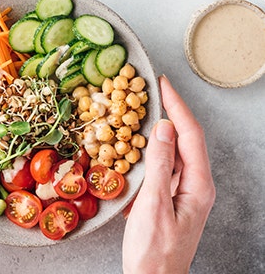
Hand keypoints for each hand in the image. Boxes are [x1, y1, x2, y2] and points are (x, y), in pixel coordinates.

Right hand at [122, 76, 215, 273]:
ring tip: (142, 109)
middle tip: (151, 90)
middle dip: (169, 111)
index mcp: (198, 185)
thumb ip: (159, 165)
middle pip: (184, 139)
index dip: (177, 106)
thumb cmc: (153, 251)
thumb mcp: (153, 205)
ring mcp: (182, 190)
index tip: (163, 85)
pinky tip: (137, 143)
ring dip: (158, 129)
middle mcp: (194, 184)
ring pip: (173, 151)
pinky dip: (150, 149)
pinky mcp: (169, 196)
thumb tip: (162, 128)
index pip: (190, 135)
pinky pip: (163, 165)